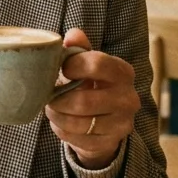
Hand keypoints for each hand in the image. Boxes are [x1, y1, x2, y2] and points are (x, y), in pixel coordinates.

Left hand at [45, 28, 139, 169]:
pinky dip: (63, 131)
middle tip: (48, 97)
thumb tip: (73, 34)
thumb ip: (80, 48)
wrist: (105, 120)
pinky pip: (79, 139)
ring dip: (58, 116)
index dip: (73, 66)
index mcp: (123, 72)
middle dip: (59, 99)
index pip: (98, 64)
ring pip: (79, 123)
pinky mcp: (111, 142)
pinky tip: (61, 123)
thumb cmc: (92, 84)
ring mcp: (122, 123)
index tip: (62, 70)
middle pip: (84, 101)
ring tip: (51, 109)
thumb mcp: (88, 63)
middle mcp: (129, 98)